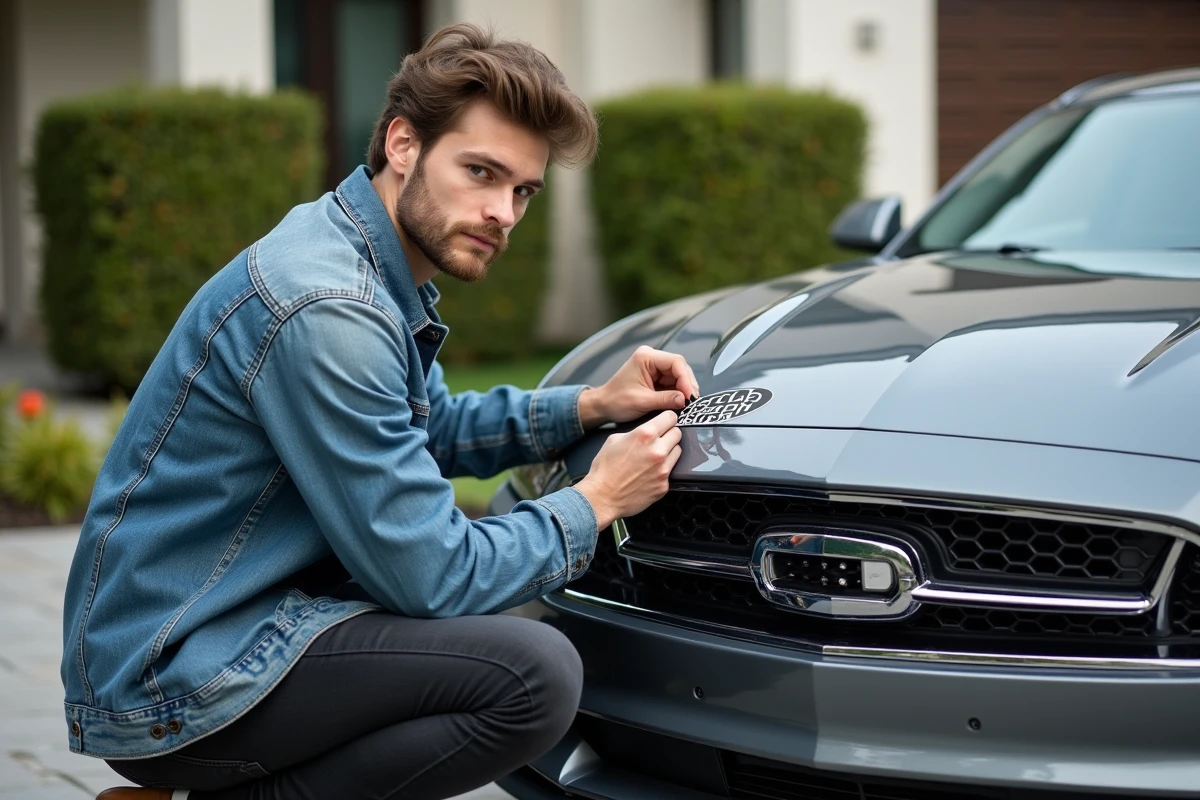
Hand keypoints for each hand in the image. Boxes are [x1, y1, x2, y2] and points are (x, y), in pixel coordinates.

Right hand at [575, 410, 681, 528]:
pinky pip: (671, 471)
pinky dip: (663, 470)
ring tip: (654, 457)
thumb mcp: (614, 440)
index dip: (667, 419)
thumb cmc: (604, 470)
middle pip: (678, 433)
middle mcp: (658, 450)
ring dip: (669, 452)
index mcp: (645, 435)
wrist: (602, 497)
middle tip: (659, 440)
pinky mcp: (664, 485)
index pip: (670, 417)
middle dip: (669, 434)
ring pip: (678, 451)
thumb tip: (645, 431)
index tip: (665, 422)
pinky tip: (649, 473)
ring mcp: (663, 469)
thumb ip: (634, 432)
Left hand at [579, 346, 700, 427]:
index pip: (675, 362)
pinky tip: (680, 402)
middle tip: (691, 401)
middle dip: (686, 384)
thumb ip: (666, 399)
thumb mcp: (642, 401)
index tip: (689, 395)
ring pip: (678, 376)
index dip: (685, 379)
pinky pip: (673, 383)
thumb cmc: (616, 400)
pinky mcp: (656, 377)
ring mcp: (654, 367)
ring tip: (687, 403)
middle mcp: (651, 358)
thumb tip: (685, 399)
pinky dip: (678, 392)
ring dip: (683, 389)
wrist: (603, 405)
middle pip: (679, 368)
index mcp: (646, 357)